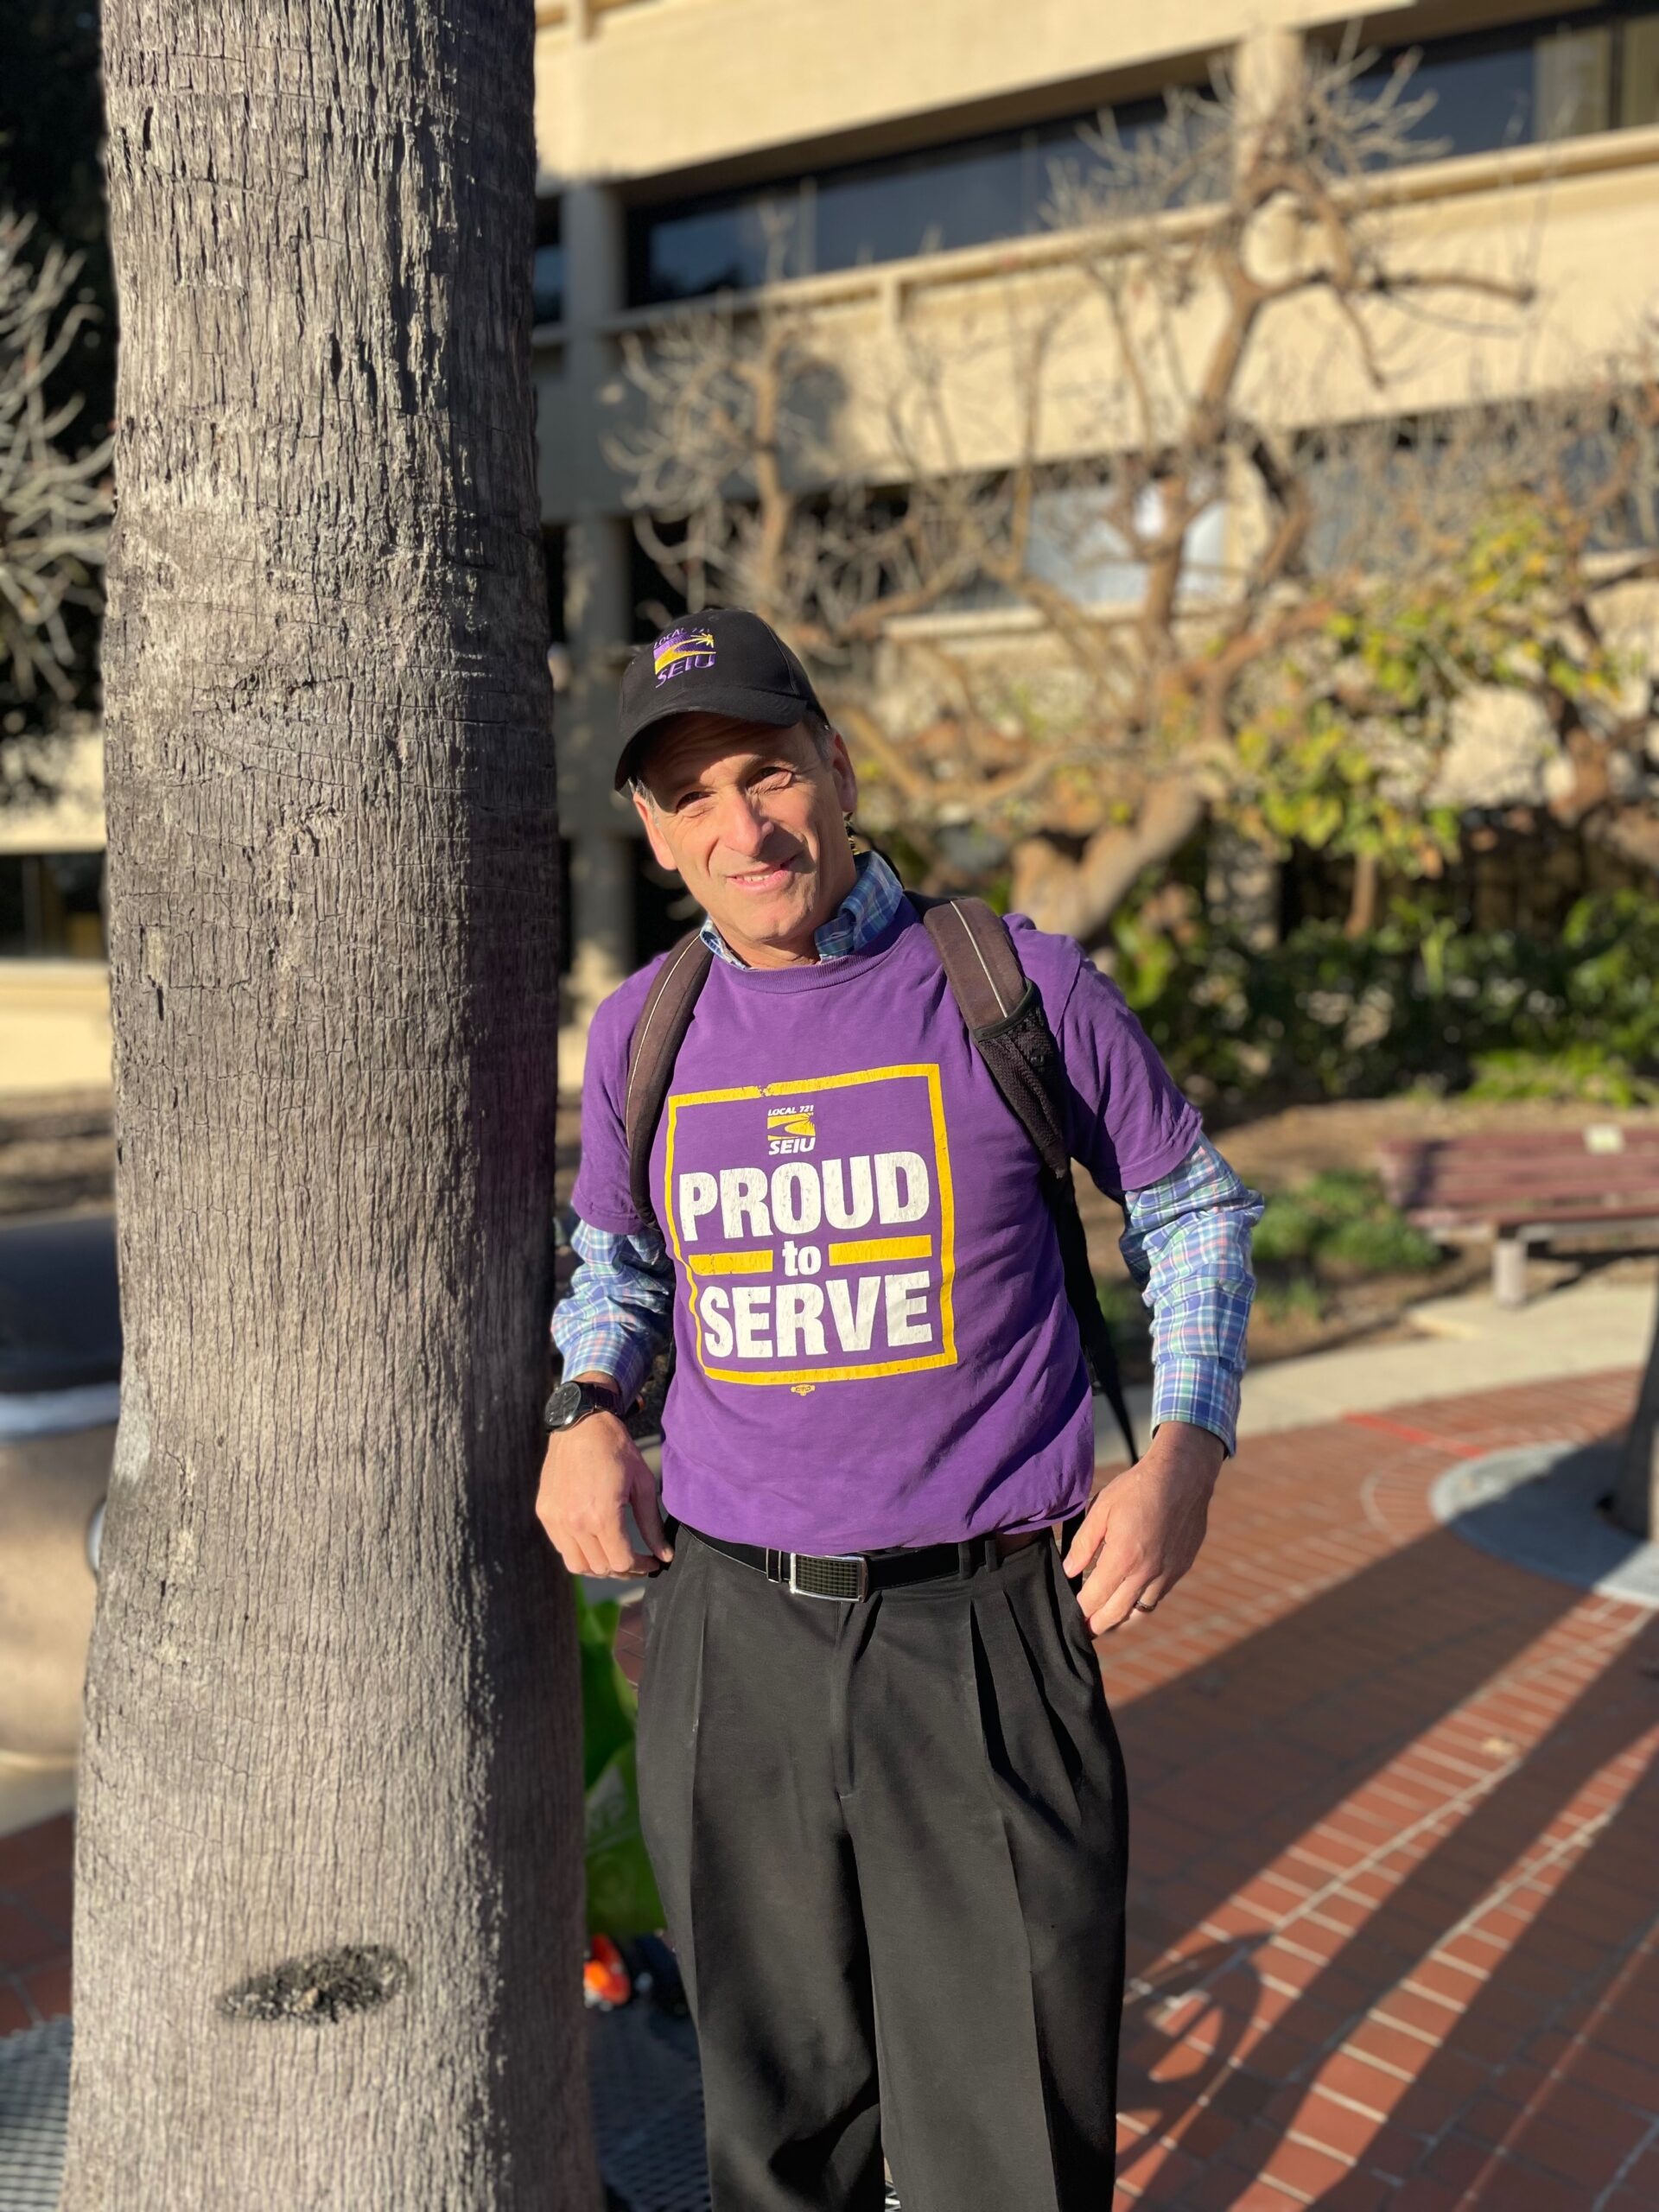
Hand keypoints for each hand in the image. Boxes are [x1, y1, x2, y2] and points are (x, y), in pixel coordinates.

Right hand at [535, 1381, 671, 1578]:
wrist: (580, 1424)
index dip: (641, 1567)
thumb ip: (651, 1524)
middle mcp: (575, 1522)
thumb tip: (665, 1555)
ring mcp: (556, 1519)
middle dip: (623, 1569)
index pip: (622, 1562)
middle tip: (637, 1561)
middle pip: (601, 1568)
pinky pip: (561, 1547)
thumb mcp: (642, 1484)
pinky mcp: (545, 1513)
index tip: (652, 1563)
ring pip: (577, 1565)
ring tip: (614, 1556)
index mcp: (602, 1515)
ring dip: (598, 1567)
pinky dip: (578, 1552)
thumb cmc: (616, 1449)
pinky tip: (593, 1541)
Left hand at [1062, 1421, 1223, 1635]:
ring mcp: (1167, 1573)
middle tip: (1084, 1631)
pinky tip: (1130, 1594)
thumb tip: (1069, 1570)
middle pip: (1117, 1614)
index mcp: (1123, 1557)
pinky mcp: (1181, 1569)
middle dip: (1097, 1625)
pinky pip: (1158, 1596)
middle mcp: (1147, 1572)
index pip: (1095, 1598)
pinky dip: (1141, 1601)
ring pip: (1140, 1611)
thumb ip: (1083, 1543)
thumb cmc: (1137, 1489)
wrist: (1183, 1477)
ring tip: (1105, 1618)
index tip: (1069, 1618)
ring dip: (1121, 1618)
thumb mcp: (1101, 1508)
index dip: (1080, 1612)